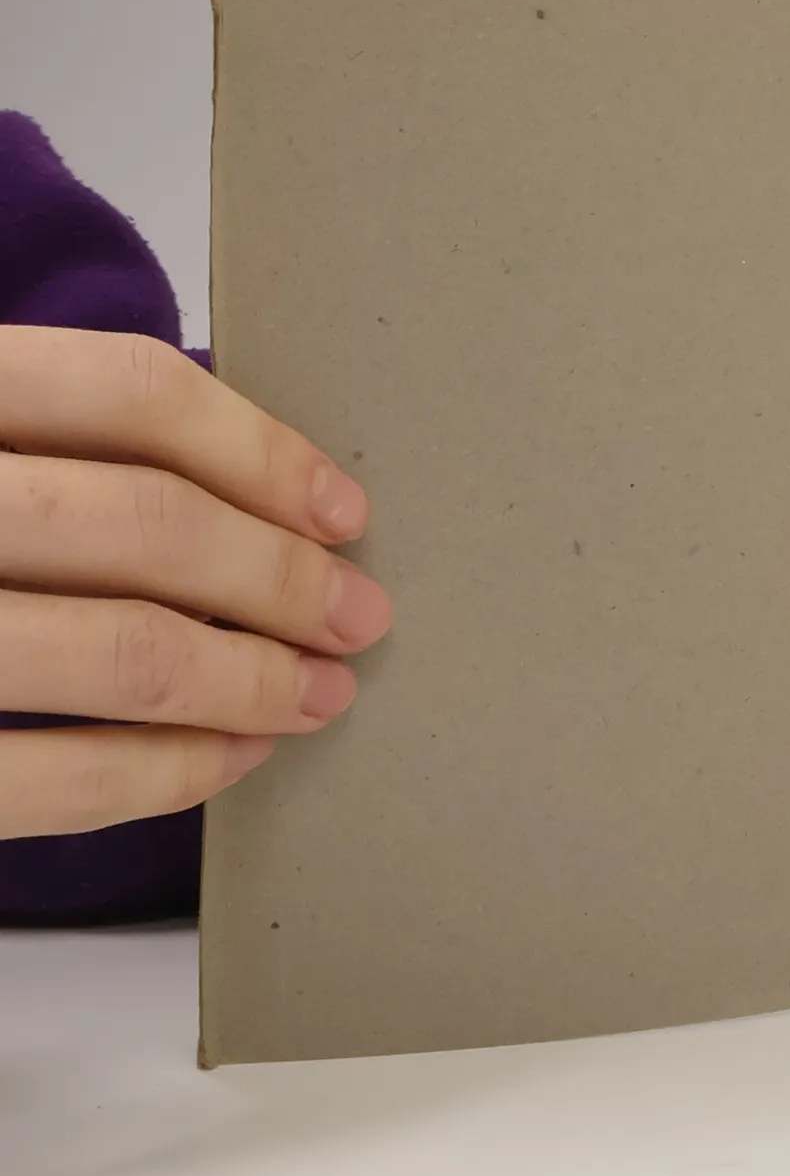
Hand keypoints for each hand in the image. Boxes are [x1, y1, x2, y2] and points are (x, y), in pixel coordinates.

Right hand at [0, 329, 389, 838]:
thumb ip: (55, 444)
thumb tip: (257, 498)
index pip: (128, 393)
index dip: (261, 452)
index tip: (342, 510)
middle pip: (141, 522)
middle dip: (280, 577)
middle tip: (358, 615)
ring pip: (117, 651)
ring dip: (248, 681)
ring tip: (318, 693)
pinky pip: (45, 782)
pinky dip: (163, 775)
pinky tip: (229, 759)